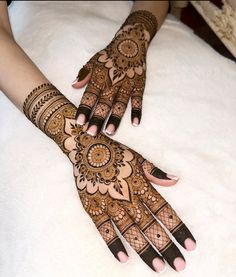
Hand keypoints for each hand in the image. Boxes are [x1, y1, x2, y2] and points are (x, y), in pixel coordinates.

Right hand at [23, 84, 195, 272]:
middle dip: (165, 245)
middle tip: (179, 265)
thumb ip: (155, 172)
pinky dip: (113, 243)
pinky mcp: (93, 207)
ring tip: (158, 267)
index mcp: (140, 185)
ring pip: (129, 231)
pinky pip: (103, 229)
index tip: (190, 245)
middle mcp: (127, 197)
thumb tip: (176, 179)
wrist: (86, 147)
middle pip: (149, 225)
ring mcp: (109, 204)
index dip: (177, 228)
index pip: (164, 210)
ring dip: (144, 250)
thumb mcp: (137, 158)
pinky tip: (123, 258)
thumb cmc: (115, 152)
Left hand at [72, 10, 157, 135]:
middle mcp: (112, 82)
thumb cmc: (108, 55)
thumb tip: (73, 85)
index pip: (90, 95)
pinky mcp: (138, 85)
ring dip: (115, 118)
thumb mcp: (93, 61)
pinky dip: (137, 111)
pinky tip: (135, 123)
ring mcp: (126, 84)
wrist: (130, 43)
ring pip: (120, 104)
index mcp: (99, 77)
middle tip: (92, 133)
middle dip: (97, 118)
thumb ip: (84, 74)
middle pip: (104, 103)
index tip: (80, 122)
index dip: (84, 109)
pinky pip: (138, 100)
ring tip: (110, 132)